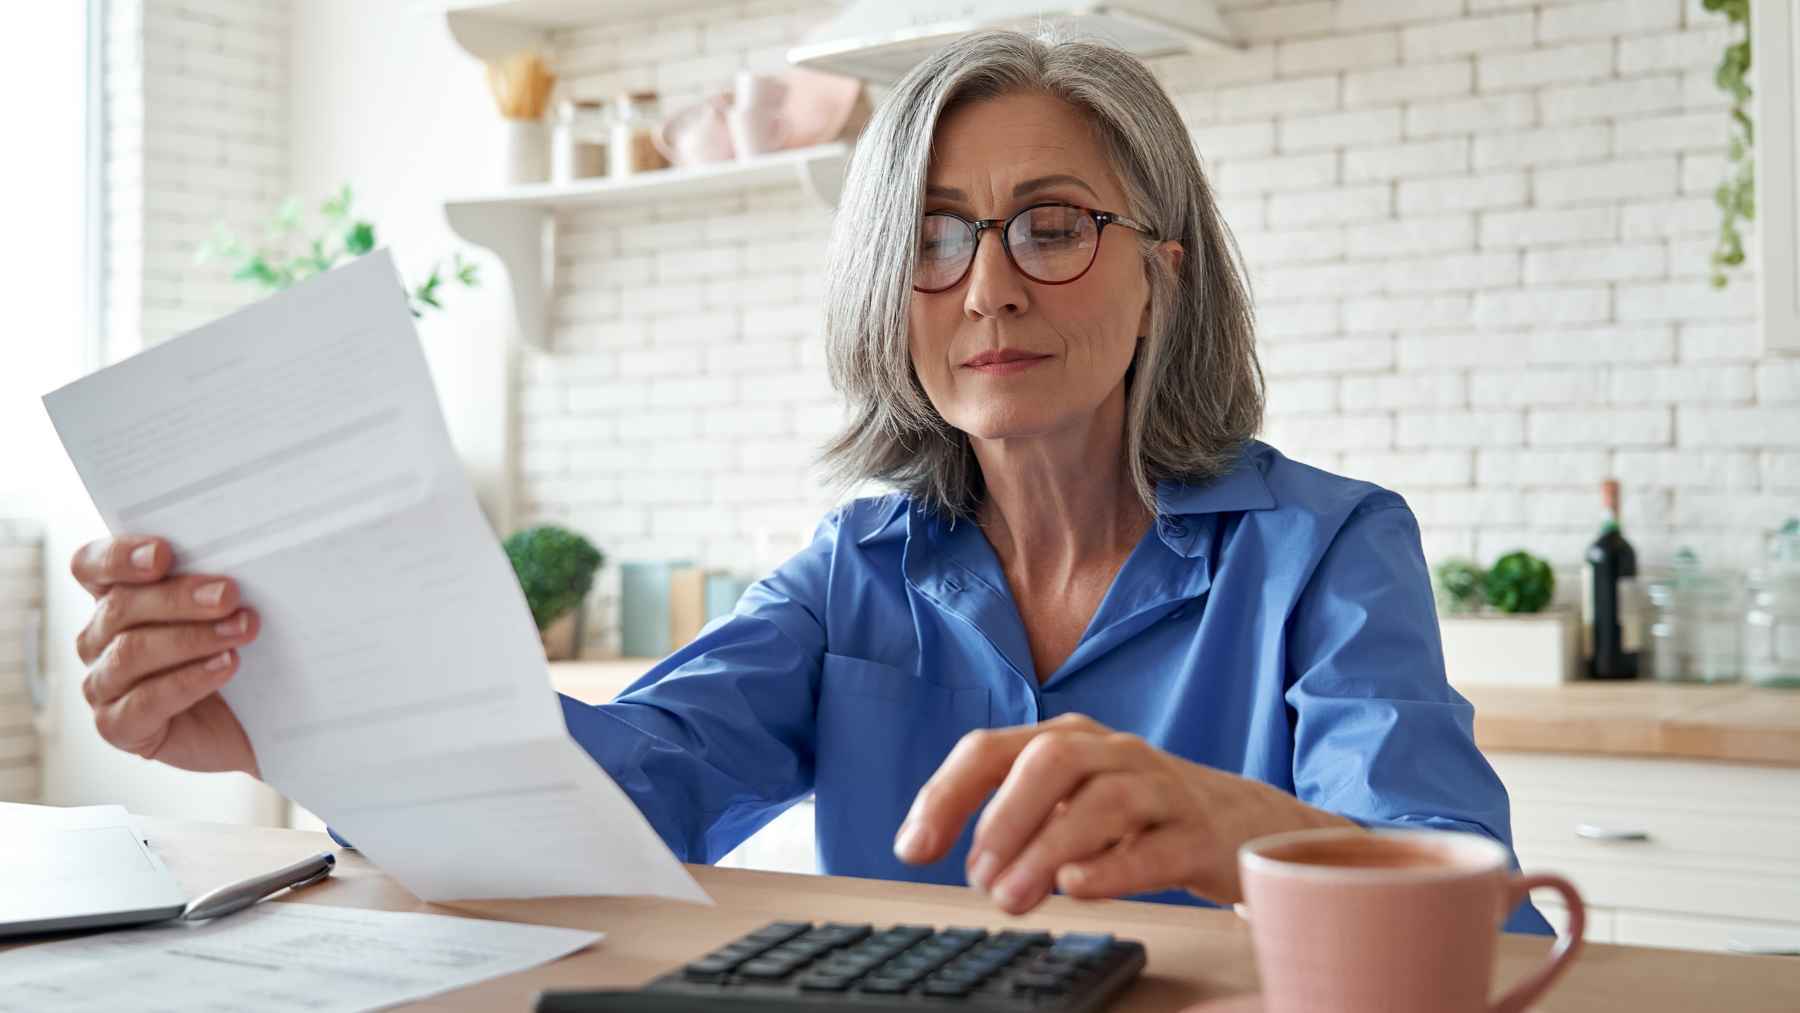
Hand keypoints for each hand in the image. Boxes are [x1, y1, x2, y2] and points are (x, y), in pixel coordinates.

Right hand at [71, 536, 260, 775]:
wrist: (249, 723)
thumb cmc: (231, 654)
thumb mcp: (222, 613)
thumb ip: (211, 585)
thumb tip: (230, 567)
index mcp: (114, 598)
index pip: (91, 566)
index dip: (119, 557)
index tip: (162, 554)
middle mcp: (98, 639)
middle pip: (120, 607)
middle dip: (179, 598)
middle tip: (228, 594)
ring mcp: (102, 685)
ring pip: (132, 653)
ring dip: (192, 638)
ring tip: (241, 630)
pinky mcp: (117, 726)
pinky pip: (145, 701)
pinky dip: (190, 680)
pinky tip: (225, 666)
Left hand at [892, 713, 1352, 914]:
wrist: (1245, 824)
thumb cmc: (1141, 814)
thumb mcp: (1073, 802)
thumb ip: (1019, 821)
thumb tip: (967, 861)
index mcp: (1069, 740)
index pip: (992, 749)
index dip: (945, 795)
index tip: (912, 848)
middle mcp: (1113, 753)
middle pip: (1051, 759)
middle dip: (1004, 816)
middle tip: (976, 877)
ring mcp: (1161, 789)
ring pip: (1104, 801)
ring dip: (1048, 849)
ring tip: (1013, 898)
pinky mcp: (1199, 835)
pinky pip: (1157, 845)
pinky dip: (1113, 866)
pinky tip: (1077, 886)